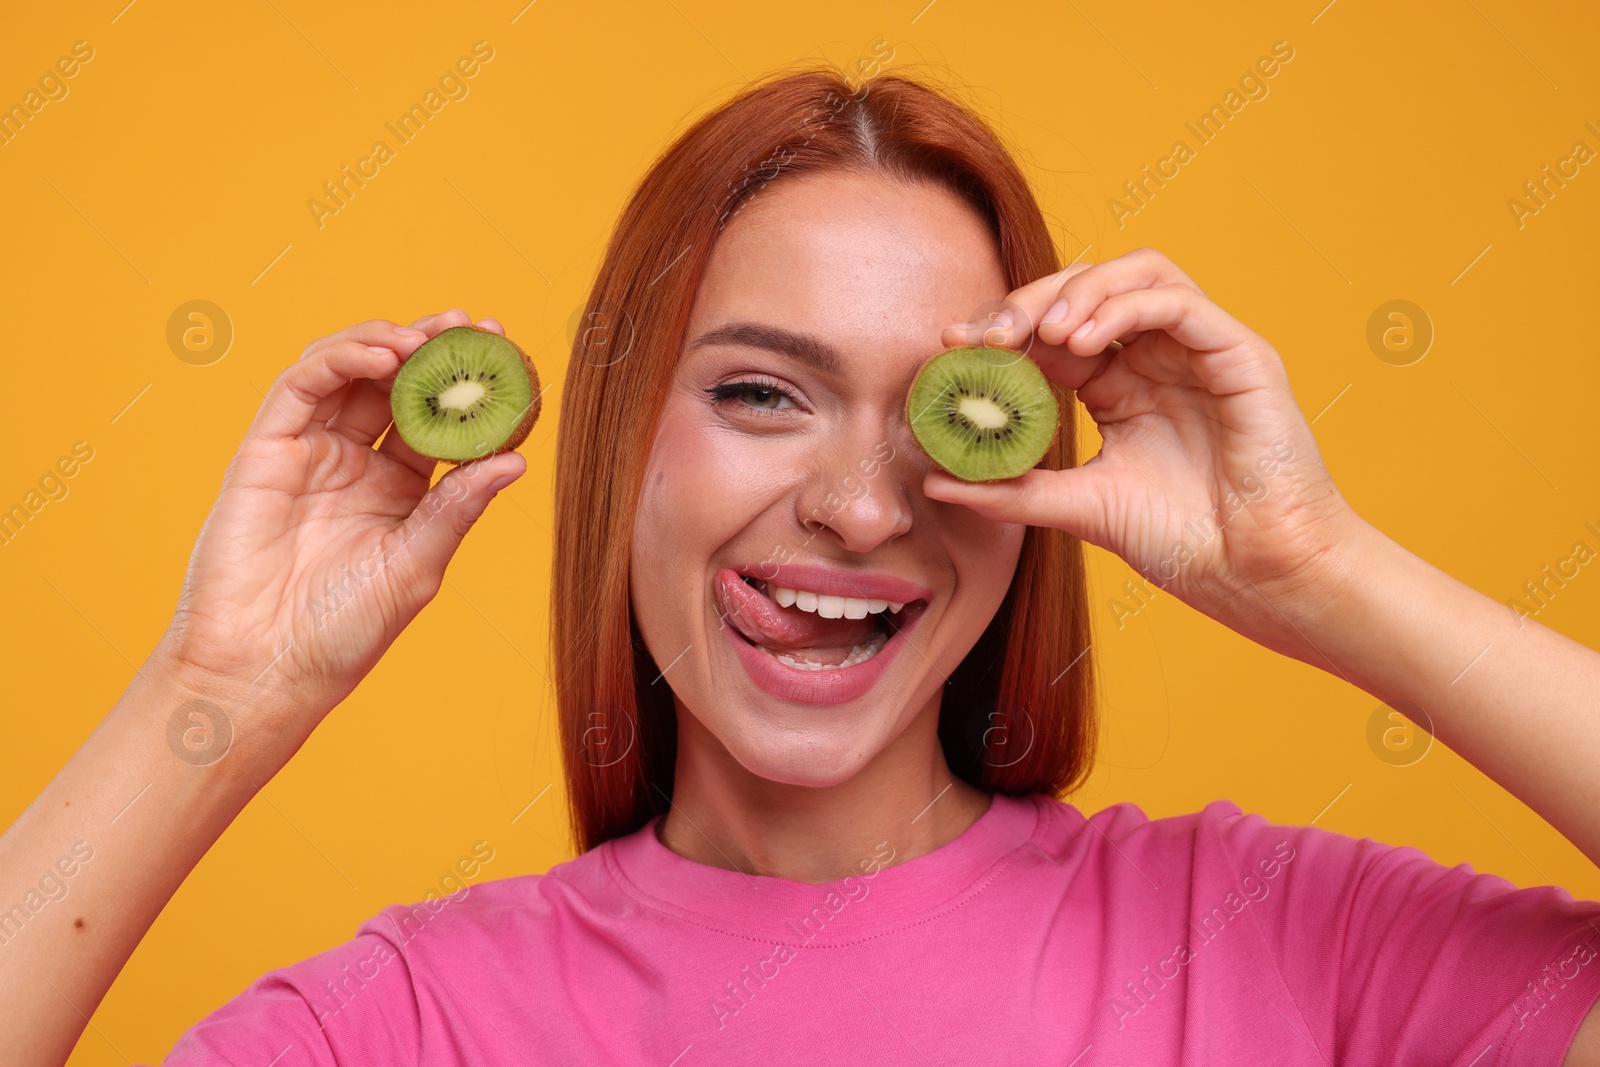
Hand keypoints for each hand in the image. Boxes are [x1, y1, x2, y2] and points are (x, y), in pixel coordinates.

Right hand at [159, 308, 527, 743]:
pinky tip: (383, 353)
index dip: (472, 388)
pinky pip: (303, 385)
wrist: (264, 668)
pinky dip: (343, 358)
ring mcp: (311, 452)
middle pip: (398, 385)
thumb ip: (459, 506)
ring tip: (429, 337)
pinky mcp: (267, 448)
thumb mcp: (417, 563)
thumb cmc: (343, 631)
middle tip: (474, 327)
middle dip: (435, 349)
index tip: (509, 356)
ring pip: (351, 372)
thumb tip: (517, 460)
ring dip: (391, 342)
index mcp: (400, 491)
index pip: (441, 422)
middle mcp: (356, 463)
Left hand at [927, 248, 1364, 646]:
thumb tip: (935, 483)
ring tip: (1041, 334)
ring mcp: (1198, 349)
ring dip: (1078, 292)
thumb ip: (1012, 490)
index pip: (1054, 331)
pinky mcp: (1237, 351)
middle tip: (985, 335)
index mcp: (1120, 387)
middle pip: (1087, 290)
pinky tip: (1082, 342)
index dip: (1003, 329)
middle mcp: (1157, 357)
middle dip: (1029, 303)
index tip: (952, 348)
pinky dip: (1123, 306)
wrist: (1259, 576)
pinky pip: (1176, 300)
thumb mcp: (1080, 507)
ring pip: (1135, 273)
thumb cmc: (1185, 543)